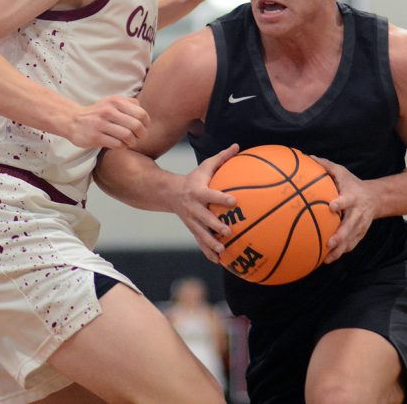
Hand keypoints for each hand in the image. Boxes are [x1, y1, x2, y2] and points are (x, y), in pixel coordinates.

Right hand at [66, 96, 149, 148]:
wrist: (73, 121)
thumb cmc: (97, 113)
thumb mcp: (111, 102)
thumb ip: (128, 103)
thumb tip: (143, 110)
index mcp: (115, 101)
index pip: (141, 113)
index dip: (146, 123)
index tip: (144, 128)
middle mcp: (108, 111)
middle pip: (136, 125)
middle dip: (142, 134)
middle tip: (140, 138)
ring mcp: (101, 124)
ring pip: (127, 136)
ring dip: (132, 142)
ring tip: (130, 142)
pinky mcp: (95, 137)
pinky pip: (117, 144)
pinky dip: (123, 147)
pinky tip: (121, 145)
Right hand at [170, 144, 238, 261]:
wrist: (169, 193)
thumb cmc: (193, 178)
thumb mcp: (204, 166)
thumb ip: (221, 158)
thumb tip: (237, 146)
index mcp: (198, 192)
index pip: (211, 195)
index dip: (222, 198)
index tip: (234, 201)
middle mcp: (194, 208)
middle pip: (204, 218)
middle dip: (215, 225)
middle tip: (228, 231)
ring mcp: (191, 220)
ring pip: (201, 234)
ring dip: (211, 243)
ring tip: (223, 251)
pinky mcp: (192, 229)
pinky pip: (200, 242)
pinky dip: (208, 252)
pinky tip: (219, 262)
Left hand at [312, 155, 379, 263]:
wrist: (376, 198)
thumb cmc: (352, 184)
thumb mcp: (342, 172)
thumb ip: (326, 166)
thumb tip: (308, 157)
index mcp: (352, 197)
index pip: (346, 200)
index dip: (340, 203)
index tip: (331, 207)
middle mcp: (357, 213)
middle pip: (350, 226)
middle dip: (340, 235)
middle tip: (329, 243)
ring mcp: (360, 225)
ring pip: (351, 239)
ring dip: (340, 250)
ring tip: (327, 259)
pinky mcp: (360, 233)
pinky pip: (352, 244)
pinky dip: (342, 252)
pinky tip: (329, 259)